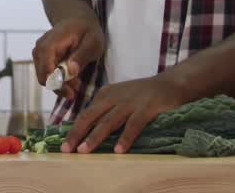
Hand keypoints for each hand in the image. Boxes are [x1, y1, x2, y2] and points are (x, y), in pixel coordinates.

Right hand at [33, 15, 104, 100]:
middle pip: (43, 74)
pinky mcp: (42, 60)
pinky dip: (59, 81)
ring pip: (44, 77)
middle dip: (59, 86)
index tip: (70, 92)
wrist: (78, 21)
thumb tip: (70, 70)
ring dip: (59, 85)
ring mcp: (39, 54)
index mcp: (52, 40)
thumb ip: (82, 55)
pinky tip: (72, 81)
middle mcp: (41, 47)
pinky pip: (47, 75)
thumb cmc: (87, 31)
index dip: (55, 80)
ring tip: (77, 85)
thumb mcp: (93, 42)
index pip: (45, 62)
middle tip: (76, 91)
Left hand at [63, 73, 191, 153]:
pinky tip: (118, 150)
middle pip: (90, 116)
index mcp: (105, 94)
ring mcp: (130, 102)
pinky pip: (133, 125)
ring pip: (108, 121)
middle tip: (66, 149)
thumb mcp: (119, 97)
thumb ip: (105, 109)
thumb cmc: (142, 94)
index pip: (85, 113)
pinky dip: (125, 138)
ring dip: (94, 137)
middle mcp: (114, 97)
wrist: (170, 83)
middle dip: (76, 133)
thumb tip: (87, 130)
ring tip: (84, 151)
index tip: (64, 144)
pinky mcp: (146, 108)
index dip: (73, 129)